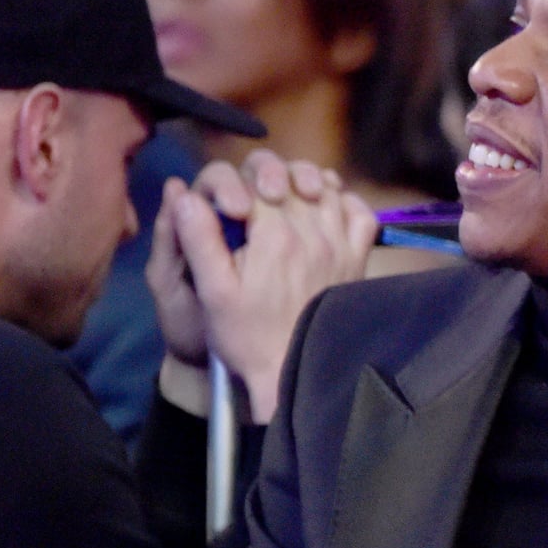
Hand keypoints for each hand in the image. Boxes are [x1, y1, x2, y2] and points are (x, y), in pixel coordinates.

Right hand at [160, 151, 376, 422]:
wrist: (294, 372)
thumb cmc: (248, 336)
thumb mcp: (213, 292)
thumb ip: (199, 239)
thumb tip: (187, 195)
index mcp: (275, 238)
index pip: (255, 180)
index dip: (237, 183)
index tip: (229, 208)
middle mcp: (314, 234)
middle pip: (292, 176)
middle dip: (266, 175)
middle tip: (254, 196)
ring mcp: (341, 245)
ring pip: (327, 187)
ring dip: (303, 182)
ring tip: (284, 198)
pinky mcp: (358, 259)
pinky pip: (361, 214)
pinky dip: (343, 202)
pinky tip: (322, 212)